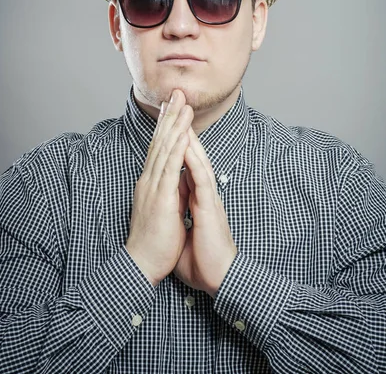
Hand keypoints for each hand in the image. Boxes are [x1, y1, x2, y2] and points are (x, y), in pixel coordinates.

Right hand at [126, 89, 193, 285]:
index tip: (172, 106)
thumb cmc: (155, 239)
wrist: (143, 264)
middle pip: (160, 140)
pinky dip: (177, 147)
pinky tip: (184, 132)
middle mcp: (149, 179)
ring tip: (183, 103)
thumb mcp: (165, 208)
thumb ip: (172, 189)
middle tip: (177, 92)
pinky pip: (170, 167)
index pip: (159, 147)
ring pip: (165, 148)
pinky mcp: (161, 197)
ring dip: (175, 124)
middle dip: (170, 115)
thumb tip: (182, 176)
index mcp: (150, 182)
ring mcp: (153, 186)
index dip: (166, 125)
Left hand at [173, 128, 237, 296]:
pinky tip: (187, 144)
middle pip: (192, 154)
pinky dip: (194, 160)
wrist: (217, 279)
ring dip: (190, 136)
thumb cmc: (201, 259)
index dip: (177, 142)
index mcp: (195, 197)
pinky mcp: (210, 208)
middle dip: (183, 129)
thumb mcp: (185, 231)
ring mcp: (207, 198)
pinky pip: (201, 179)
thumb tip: (173, 209)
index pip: (185, 163)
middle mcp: (202, 193)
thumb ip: (181, 215)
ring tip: (182, 115)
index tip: (168, 123)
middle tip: (176, 106)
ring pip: (198, 160)